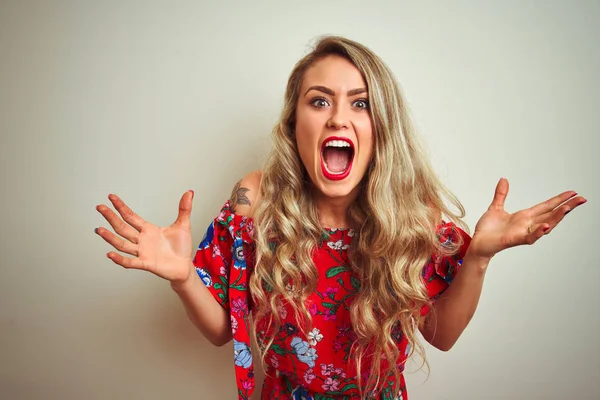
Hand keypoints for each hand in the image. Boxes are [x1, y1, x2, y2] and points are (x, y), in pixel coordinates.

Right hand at [95, 191, 194, 282]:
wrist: (185, 266)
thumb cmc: (181, 247)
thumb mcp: (183, 225)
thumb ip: (184, 209)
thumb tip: (189, 192)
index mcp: (148, 230)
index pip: (131, 216)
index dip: (121, 207)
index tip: (111, 197)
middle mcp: (142, 240)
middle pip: (122, 227)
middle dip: (111, 217)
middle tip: (99, 207)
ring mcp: (142, 252)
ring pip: (122, 244)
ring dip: (110, 237)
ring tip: (99, 230)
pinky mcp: (146, 264)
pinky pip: (130, 262)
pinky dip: (120, 259)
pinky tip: (110, 254)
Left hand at [468, 178, 586, 259]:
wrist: (478, 243)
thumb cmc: (487, 230)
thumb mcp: (495, 208)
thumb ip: (501, 194)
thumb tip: (504, 180)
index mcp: (524, 216)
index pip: (546, 206)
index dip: (559, 200)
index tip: (572, 193)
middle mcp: (526, 224)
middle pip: (551, 214)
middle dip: (566, 207)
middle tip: (582, 199)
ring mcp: (522, 232)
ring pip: (544, 224)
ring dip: (556, 217)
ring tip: (568, 208)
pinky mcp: (515, 240)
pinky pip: (529, 237)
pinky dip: (537, 232)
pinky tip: (545, 226)